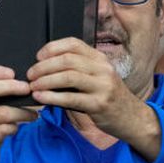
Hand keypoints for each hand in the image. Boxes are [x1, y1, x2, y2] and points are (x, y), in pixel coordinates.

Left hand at [27, 38, 160, 159]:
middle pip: (67, 60)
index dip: (52, 47)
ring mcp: (102, 86)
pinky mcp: (99, 104)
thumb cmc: (109, 97)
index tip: (38, 56)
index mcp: (100, 58)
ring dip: (45, 80)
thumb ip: (79, 68)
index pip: (73, 44)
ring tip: (33, 86)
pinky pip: (71, 98)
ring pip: (68, 77)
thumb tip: (46, 65)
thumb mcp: (98, 77)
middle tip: (30, 74)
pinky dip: (52, 97)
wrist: (133, 119)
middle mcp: (102, 69)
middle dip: (44, 66)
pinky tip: (41, 97)